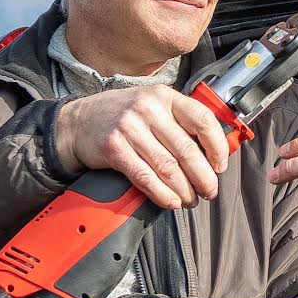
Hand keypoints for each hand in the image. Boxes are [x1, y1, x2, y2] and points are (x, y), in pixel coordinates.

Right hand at [54, 86, 229, 208]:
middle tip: (209, 191)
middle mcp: (149, 108)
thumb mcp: (153, 106)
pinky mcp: (114, 148)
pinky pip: (145, 177)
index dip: (217, 146)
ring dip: (184, 190)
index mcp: (165, 96)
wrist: (78, 122)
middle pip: (187, 149)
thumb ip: (180, 122)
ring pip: (168, 167)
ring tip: (191, 200)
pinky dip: (161, 194)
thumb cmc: (123, 117)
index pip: (202, 120)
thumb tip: (212, 153)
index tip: (220, 166)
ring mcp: (130, 127)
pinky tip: (171, 201)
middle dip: (203, 177)